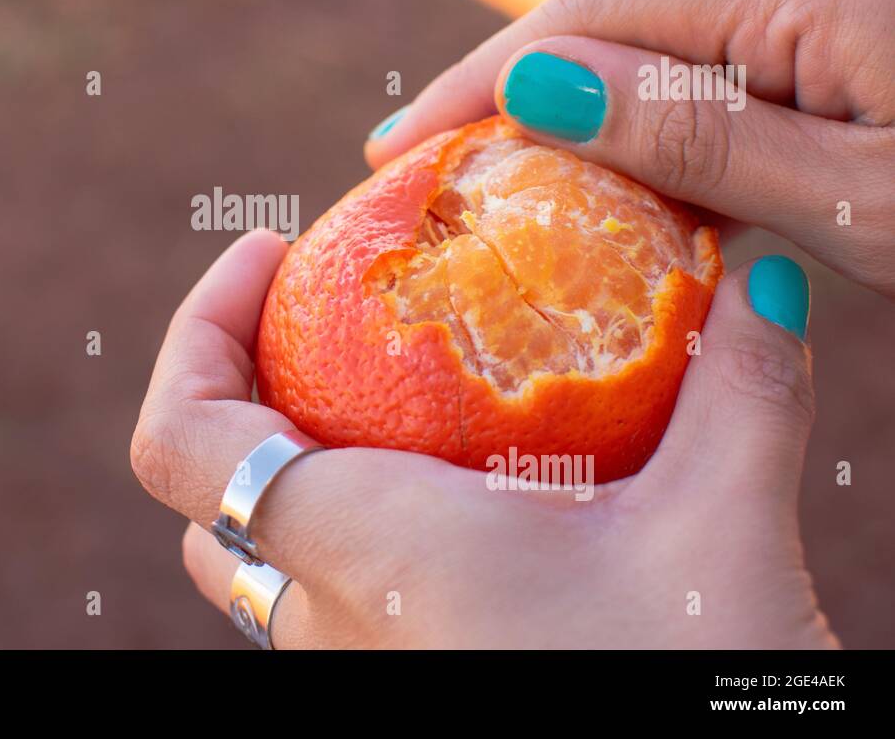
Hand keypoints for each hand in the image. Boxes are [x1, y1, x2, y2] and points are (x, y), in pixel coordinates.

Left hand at [132, 230, 836, 647]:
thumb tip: (760, 272)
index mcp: (359, 548)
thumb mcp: (717, 532)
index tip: (264, 253)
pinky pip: (327, 596)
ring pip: (263, 556)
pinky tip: (454, 489)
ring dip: (291, 461)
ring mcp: (354, 666)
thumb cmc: (672, 686)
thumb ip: (739, 389)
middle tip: (323, 311)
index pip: (179, 439)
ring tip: (381, 389)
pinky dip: (349, 523)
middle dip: (242, 387)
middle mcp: (328, 620)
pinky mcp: (401, 682)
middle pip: (210, 496)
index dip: (193, 328)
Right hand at [365, 0, 894, 297]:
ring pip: (678, 37)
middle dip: (531, 98)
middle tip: (441, 181)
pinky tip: (645, 173)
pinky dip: (682, 110)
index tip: (392, 149)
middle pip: (627, 19)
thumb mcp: (861, 198)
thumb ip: (698, 136)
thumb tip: (532, 82)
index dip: (482, 80)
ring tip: (528, 194)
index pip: (595, 12)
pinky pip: (735, 43)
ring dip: (607, 115)